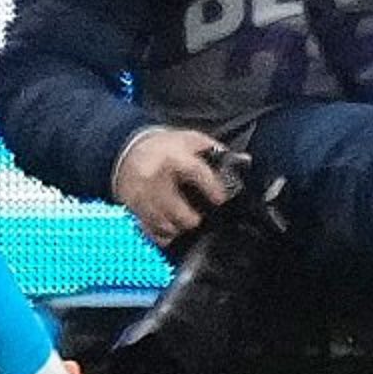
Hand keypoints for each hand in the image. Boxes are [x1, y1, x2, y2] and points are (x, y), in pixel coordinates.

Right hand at [112, 127, 237, 248]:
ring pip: (168, 227)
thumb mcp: (190, 140)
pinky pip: (152, 233)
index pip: (197, 174)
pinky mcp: (132, 208)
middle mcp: (155, 178)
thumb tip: (244, 161)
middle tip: (196, 213)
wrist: (128, 148)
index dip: (213, 189)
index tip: (219, 199)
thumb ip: (215, 150)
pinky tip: (167, 224)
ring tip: (181, 218)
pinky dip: (162, 233)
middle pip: (183, 215)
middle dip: (194, 217)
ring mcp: (142, 196)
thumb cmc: (165, 146)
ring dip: (178, 226)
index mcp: (172, 158)